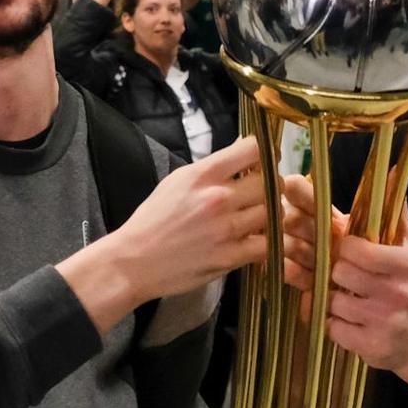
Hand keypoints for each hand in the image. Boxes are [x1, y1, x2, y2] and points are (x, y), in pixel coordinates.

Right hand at [60, 137, 268, 333]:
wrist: (133, 261)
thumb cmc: (153, 220)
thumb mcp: (178, 181)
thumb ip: (214, 167)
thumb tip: (244, 146)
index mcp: (203, 174)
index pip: (253, 149)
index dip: (264, 154)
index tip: (263, 163)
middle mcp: (217, 198)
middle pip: (271, 182)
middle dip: (271, 187)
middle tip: (262, 196)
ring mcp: (225, 229)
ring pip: (274, 213)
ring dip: (272, 216)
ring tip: (258, 220)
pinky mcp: (229, 257)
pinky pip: (268, 245)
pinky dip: (268, 244)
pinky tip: (256, 242)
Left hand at [281, 175, 407, 372]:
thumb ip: (396, 215)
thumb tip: (394, 172)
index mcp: (404, 263)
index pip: (352, 247)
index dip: (344, 250)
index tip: (349, 255)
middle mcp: (396, 291)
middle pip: (338, 272)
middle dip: (337, 276)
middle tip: (349, 282)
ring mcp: (383, 321)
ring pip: (330, 300)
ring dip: (334, 302)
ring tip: (352, 303)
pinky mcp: (370, 346)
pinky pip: (330, 328)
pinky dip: (334, 326)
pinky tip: (351, 324)